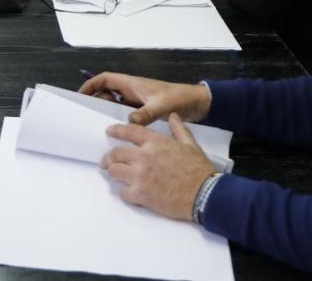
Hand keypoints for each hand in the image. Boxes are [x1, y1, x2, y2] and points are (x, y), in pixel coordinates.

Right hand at [80, 72, 211, 124]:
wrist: (198, 104)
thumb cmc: (180, 99)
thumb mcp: (162, 106)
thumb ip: (145, 113)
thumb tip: (128, 121)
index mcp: (133, 84)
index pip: (105, 79)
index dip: (90, 85)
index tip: (79, 96)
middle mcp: (132, 91)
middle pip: (107, 92)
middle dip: (95, 100)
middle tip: (86, 116)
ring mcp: (138, 101)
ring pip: (115, 103)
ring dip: (106, 111)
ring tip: (98, 126)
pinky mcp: (144, 111)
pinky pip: (124, 113)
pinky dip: (118, 120)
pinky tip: (116, 132)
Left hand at [100, 115, 216, 220]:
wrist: (205, 194)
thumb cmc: (199, 170)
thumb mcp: (191, 145)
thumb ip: (179, 130)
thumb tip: (173, 116)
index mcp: (155, 143)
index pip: (129, 131)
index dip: (116, 130)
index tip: (109, 131)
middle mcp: (144, 157)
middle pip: (115, 153)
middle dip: (108, 158)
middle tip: (106, 162)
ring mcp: (140, 176)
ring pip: (114, 172)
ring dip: (114, 174)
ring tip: (116, 177)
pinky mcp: (141, 194)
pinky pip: (123, 192)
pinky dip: (125, 193)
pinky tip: (130, 193)